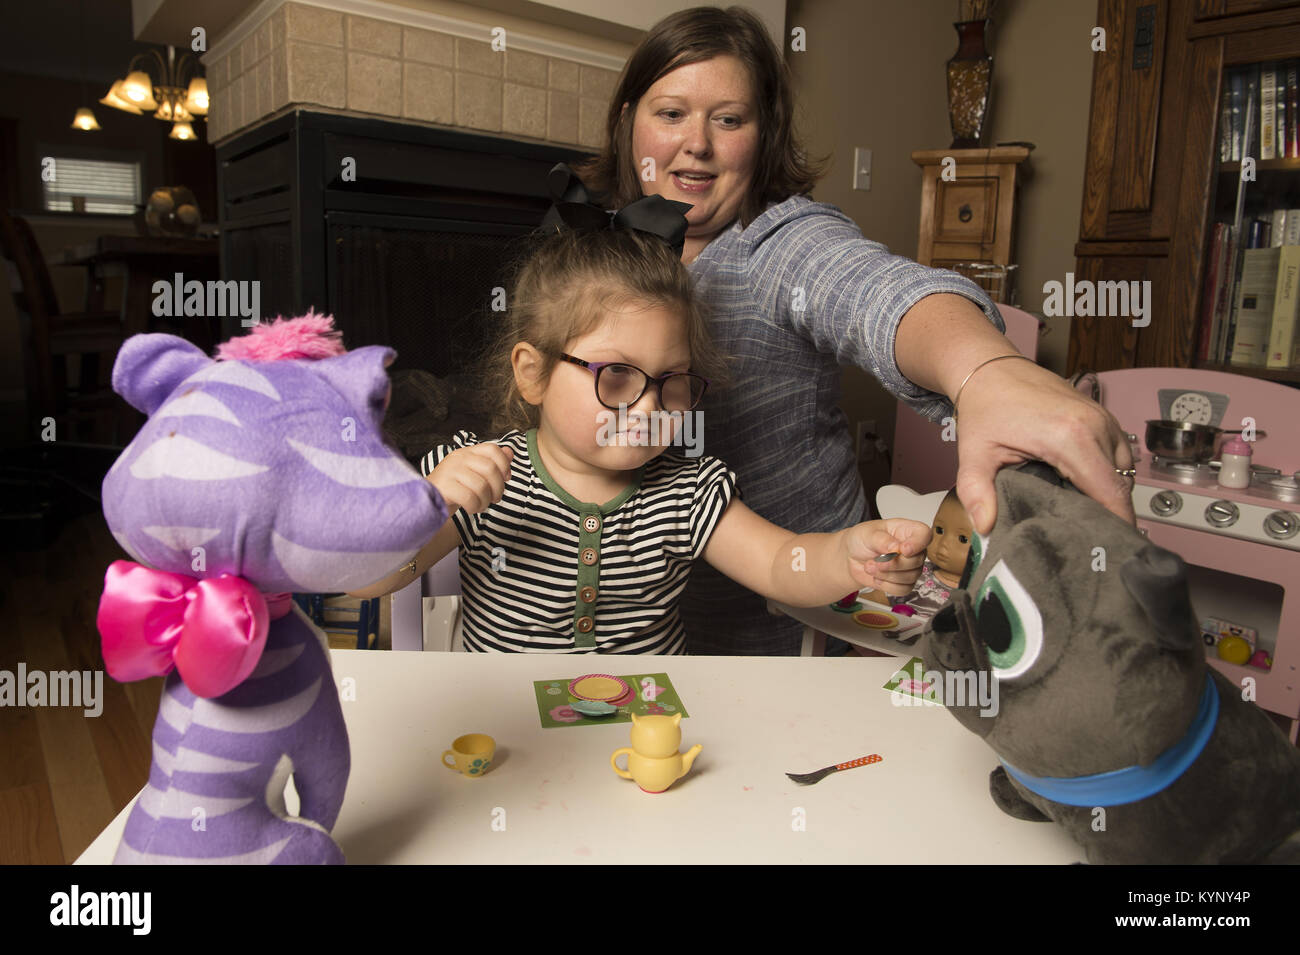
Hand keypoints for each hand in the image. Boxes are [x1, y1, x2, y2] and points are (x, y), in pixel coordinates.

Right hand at [427, 443, 513, 514]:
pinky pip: (469, 498)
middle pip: (490, 468)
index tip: (506, 478)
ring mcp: (449, 471)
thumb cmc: (455, 489)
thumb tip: (509, 453)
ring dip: (486, 501)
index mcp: (467, 452)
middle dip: (498, 488)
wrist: (428, 503)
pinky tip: (472, 508)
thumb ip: (492, 463)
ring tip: (481, 505)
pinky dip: (475, 507)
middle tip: (494, 498)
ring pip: (481, 486)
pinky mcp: (444, 487)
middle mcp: (458, 458)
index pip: (493, 449)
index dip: (504, 465)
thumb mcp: (475, 474)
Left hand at [844, 518, 930, 592]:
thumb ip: (882, 539)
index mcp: (908, 531)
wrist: (852, 556)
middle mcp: (913, 549)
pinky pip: (903, 589)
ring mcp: (910, 567)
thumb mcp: (867, 534)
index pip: (924, 535)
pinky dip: (887, 585)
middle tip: (876, 561)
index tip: (904, 550)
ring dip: (886, 575)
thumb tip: (895, 548)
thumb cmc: (862, 539)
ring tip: (870, 566)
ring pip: (910, 577)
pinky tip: (877, 577)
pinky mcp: (904, 582)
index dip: (917, 544)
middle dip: (894, 564)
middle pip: (917, 561)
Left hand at [954, 358, 1134, 534]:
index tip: (1109, 549)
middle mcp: (1095, 425)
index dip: (1115, 525)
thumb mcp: (974, 455)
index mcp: (1070, 437)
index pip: (1111, 493)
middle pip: (1121, 486)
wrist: (991, 368)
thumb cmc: (986, 406)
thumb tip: (986, 526)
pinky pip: (1117, 452)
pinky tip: (1082, 486)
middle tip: (1090, 540)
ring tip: (1084, 515)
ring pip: (1123, 470)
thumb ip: (978, 493)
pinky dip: (1107, 472)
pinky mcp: (1101, 415)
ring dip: (1110, 493)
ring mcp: (1102, 417)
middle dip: (1111, 515)